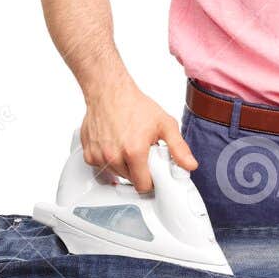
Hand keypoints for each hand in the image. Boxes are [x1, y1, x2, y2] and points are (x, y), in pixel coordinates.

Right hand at [80, 79, 196, 191]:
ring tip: (129, 146)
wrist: (109, 91)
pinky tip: (115, 145)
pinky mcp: (88, 153)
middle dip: (138, 170)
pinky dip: (109, 160)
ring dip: (123, 166)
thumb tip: (189, 165)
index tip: (154, 173)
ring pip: (115, 174)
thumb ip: (179, 148)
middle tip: (142, 153)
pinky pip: (101, 167)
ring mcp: (99, 156)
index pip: (143, 186)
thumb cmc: (134, 105)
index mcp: (134, 152)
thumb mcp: (165, 124)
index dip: (151, 181)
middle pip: (130, 180)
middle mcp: (114, 156)